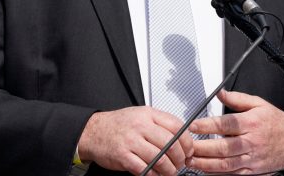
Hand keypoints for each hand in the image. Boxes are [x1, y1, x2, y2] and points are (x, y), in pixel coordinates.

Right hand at [78, 106, 193, 175]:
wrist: (94, 131)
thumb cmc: (118, 124)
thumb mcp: (140, 115)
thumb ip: (159, 123)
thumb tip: (181, 136)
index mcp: (148, 114)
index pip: (176, 126)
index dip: (187, 141)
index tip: (189, 150)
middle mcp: (140, 126)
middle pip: (170, 144)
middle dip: (180, 158)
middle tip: (180, 164)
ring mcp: (131, 141)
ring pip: (160, 158)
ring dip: (169, 170)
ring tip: (169, 172)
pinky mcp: (123, 156)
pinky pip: (145, 169)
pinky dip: (153, 175)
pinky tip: (155, 175)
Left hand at [186, 90, 283, 173]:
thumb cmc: (275, 122)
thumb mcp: (259, 103)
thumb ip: (237, 98)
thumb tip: (219, 92)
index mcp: (251, 123)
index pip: (225, 125)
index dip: (207, 126)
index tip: (192, 125)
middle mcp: (251, 142)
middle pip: (223, 147)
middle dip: (202, 148)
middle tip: (186, 146)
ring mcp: (251, 158)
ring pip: (225, 164)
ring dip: (205, 163)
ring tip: (190, 159)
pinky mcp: (252, 170)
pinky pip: (232, 174)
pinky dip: (217, 174)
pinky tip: (205, 170)